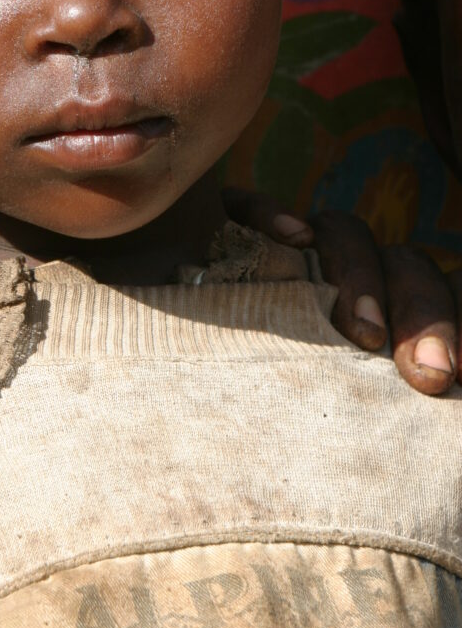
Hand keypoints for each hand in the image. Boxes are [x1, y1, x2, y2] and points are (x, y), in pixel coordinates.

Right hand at [223, 187, 460, 396]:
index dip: (447, 327)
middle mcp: (354, 271)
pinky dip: (270, 215)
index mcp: (392, 308)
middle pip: (404, 265)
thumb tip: (434, 393)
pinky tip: (293, 236)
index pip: (434, 294)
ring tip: (364, 333)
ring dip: (360, 276)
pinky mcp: (232, 232)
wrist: (192, 403)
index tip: (447, 377)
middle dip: (422, 316)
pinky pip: (250, 209)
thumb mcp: (351, 405)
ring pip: (341, 233)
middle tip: (428, 377)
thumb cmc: (293, 419)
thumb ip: (385, 396)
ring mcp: (298, 248)